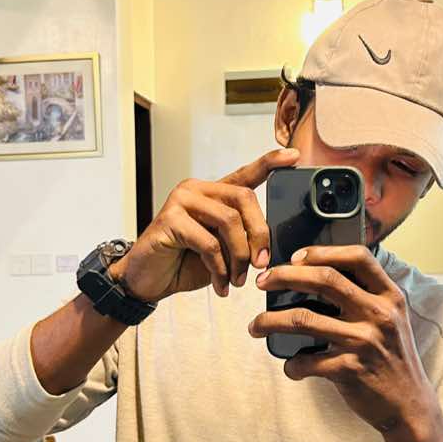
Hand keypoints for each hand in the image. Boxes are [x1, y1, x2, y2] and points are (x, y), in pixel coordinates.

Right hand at [110, 148, 300, 303]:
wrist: (148, 281)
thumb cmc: (184, 263)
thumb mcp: (222, 251)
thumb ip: (240, 239)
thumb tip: (266, 248)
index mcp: (212, 193)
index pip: (245, 174)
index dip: (270, 163)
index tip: (294, 156)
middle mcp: (196, 189)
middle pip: (244, 199)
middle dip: (259, 235)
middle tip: (261, 264)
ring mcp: (181, 201)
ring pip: (228, 221)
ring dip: (239, 257)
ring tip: (237, 280)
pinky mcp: (169, 219)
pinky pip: (208, 243)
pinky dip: (219, 268)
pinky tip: (221, 284)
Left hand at [247, 245, 437, 433]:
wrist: (410, 406)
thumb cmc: (392, 358)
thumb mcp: (392, 319)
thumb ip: (367, 296)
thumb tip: (316, 275)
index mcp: (389, 295)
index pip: (357, 257)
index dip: (322, 252)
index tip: (295, 257)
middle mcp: (378, 313)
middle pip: (324, 280)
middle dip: (284, 276)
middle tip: (262, 283)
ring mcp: (364, 341)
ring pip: (303, 319)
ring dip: (270, 321)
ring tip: (255, 325)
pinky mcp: (350, 369)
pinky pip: (306, 361)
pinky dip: (291, 365)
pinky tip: (291, 367)